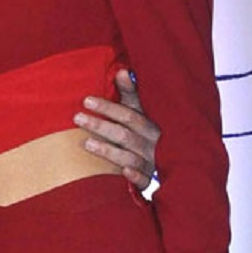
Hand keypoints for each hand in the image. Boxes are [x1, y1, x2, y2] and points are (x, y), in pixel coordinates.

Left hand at [73, 69, 158, 190]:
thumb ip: (130, 94)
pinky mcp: (149, 181)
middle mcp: (152, 144)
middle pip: (125, 135)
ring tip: (86, 143)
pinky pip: (144, 181)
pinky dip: (135, 177)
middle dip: (101, 126)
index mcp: (149, 125)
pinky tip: (123, 173)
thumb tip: (122, 71)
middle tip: (77, 118)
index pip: (128, 115)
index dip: (108, 108)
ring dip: (109, 151)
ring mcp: (151, 164)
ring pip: (130, 158)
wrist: (175, 162)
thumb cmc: (145, 131)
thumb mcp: (140, 111)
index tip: (86, 100)